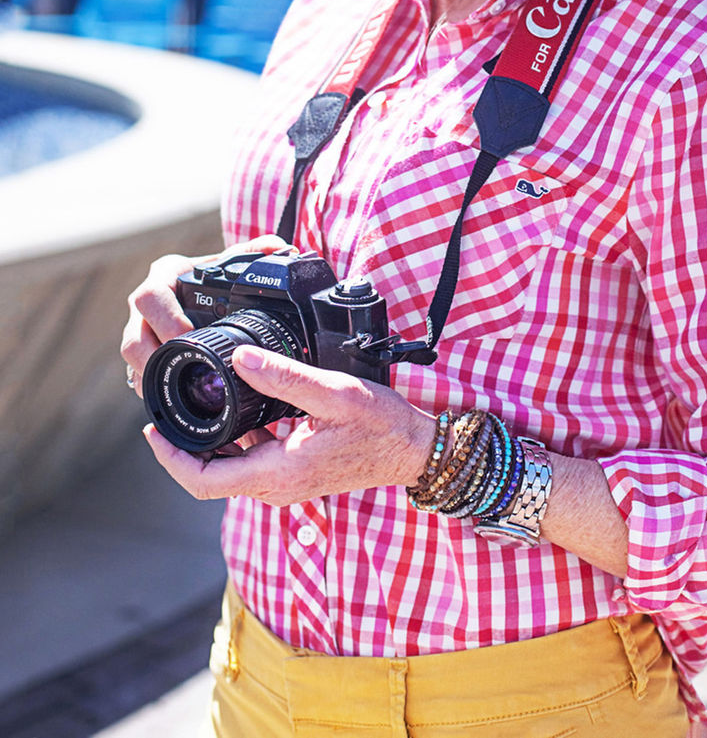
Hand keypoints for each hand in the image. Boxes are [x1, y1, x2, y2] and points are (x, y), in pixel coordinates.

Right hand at [120, 235, 288, 396]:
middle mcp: (147, 302)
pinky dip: (152, 383)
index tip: (189, 336)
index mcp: (165, 276)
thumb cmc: (219, 274)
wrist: (207, 288)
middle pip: (134, 334)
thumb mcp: (234, 261)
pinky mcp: (143, 349)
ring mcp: (140, 327)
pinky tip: (168, 395)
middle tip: (181, 368)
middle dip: (154, 355)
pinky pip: (138, 370)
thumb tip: (281, 249)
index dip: (168, 320)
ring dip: (150, 373)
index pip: (152, 297)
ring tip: (172, 387)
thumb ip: (256, 252)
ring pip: (132, 356)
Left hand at [143, 347, 437, 504]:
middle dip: (181, 447)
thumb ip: (284, 376)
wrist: (414, 451)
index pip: (203, 479)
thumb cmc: (381, 425)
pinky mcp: (294, 473)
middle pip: (209, 477)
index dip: (169, 457)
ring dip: (207, 443)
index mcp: (277, 472)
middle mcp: (276, 486)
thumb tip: (238, 358)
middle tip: (165, 410)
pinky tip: (234, 407)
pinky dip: (234, 440)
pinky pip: (251, 461)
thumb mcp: (334, 392)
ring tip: (193, 402)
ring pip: (229, 469)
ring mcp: (285, 482)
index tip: (152, 428)